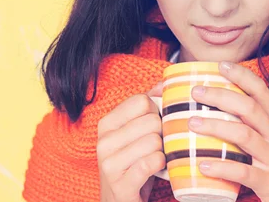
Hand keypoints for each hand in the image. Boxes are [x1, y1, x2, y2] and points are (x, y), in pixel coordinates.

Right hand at [97, 81, 164, 201]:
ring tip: (155, 158)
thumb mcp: (135, 133)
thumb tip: (165, 83)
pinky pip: (152, 162)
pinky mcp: (121, 185)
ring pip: (154, 141)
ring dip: (162, 151)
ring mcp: (109, 164)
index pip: (142, 100)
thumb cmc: (132, 163)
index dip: (156, 112)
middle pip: (151, 120)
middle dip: (162, 133)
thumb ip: (148, 105)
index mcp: (106, 123)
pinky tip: (156, 169)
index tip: (153, 126)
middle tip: (157, 145)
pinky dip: (160, 165)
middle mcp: (103, 142)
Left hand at [187, 62, 268, 201]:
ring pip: (245, 135)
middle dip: (221, 96)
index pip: (262, 92)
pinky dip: (222, 167)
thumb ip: (253, 128)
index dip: (243, 76)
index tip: (221, 65)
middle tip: (196, 91)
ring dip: (216, 126)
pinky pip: (244, 172)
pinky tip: (203, 164)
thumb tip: (218, 115)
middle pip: (250, 108)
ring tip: (192, 122)